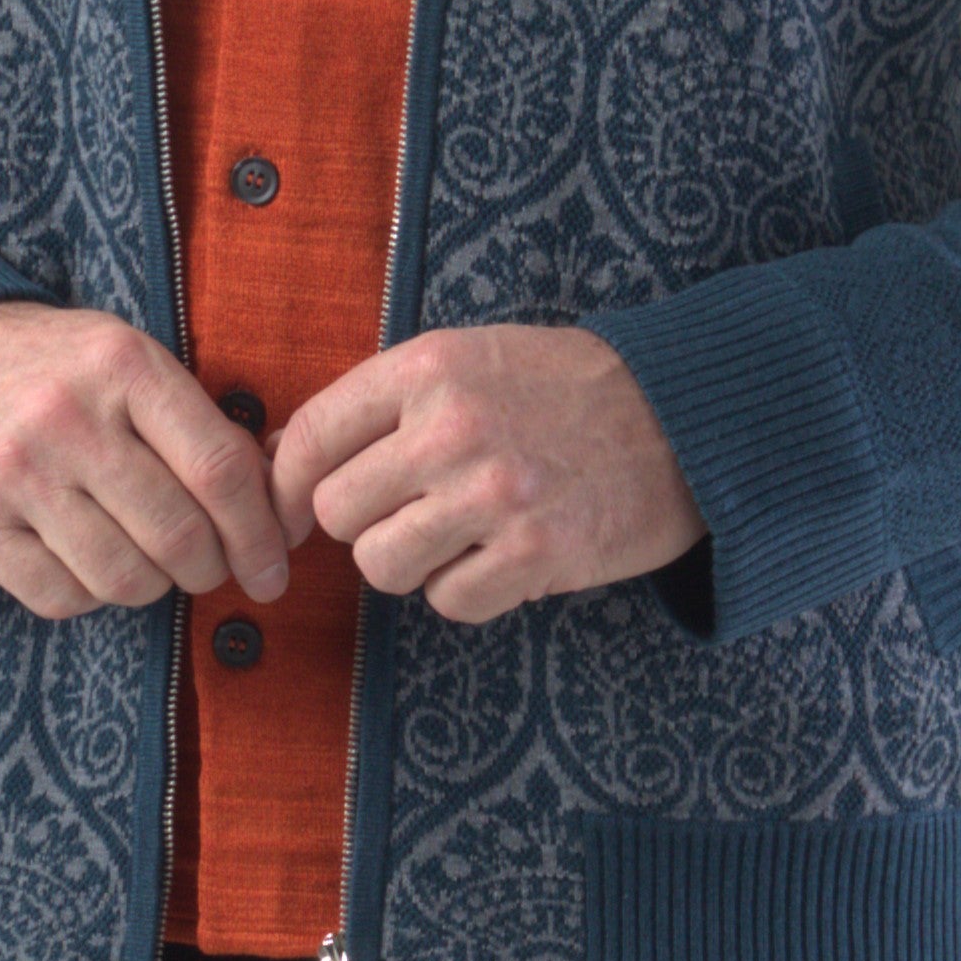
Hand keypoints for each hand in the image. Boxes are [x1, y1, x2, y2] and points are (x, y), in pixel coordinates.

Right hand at [0, 304, 289, 623]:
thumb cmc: (54, 365)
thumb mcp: (128, 358)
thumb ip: (199, 421)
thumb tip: (279, 498)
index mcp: (123, 366)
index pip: (220, 468)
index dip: (260, 532)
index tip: (273, 566)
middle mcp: (67, 419)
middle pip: (179, 534)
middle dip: (213, 568)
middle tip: (213, 568)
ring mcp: (14, 474)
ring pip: (125, 577)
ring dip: (155, 585)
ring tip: (150, 561)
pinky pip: (62, 596)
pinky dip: (92, 595)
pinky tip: (91, 562)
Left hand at [267, 324, 703, 625]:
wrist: (682, 417)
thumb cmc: (564, 388)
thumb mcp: (470, 359)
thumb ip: (383, 401)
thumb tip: (278, 455)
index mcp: (430, 366)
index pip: (312, 434)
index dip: (283, 484)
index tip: (288, 513)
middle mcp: (453, 428)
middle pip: (336, 511)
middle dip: (363, 522)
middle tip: (410, 511)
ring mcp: (494, 495)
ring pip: (381, 565)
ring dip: (410, 562)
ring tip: (456, 535)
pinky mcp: (534, 555)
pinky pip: (448, 601)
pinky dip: (466, 591)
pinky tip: (501, 556)